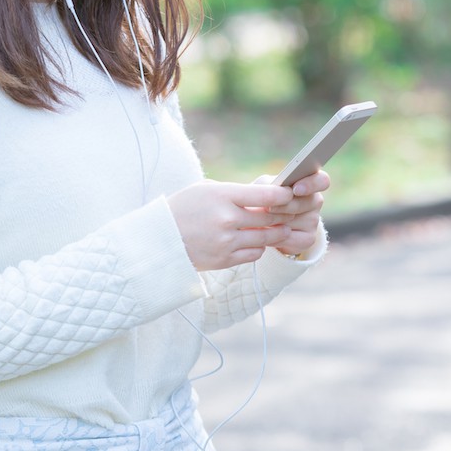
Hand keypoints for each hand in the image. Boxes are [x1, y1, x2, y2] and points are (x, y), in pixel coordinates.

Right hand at [167, 180, 294, 270]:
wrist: (159, 238)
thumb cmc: (184, 208)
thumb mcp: (206, 190)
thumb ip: (236, 193)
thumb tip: (266, 197)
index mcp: (222, 196)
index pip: (265, 194)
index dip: (283, 194)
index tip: (290, 193)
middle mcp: (226, 219)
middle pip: (269, 217)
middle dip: (283, 214)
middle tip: (292, 212)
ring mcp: (226, 241)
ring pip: (266, 238)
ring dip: (276, 233)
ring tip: (281, 228)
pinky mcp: (225, 259)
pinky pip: (254, 254)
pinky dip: (259, 247)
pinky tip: (257, 241)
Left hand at [263, 170, 329, 256]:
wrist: (262, 223)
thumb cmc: (264, 198)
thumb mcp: (263, 186)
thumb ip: (269, 184)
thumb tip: (273, 194)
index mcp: (309, 182)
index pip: (322, 180)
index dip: (312, 184)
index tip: (296, 190)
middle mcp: (315, 200)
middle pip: (307, 203)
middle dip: (285, 206)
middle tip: (268, 208)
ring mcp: (314, 221)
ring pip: (297, 221)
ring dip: (277, 222)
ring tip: (264, 221)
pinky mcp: (308, 239)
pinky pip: (292, 238)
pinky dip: (276, 236)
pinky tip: (268, 233)